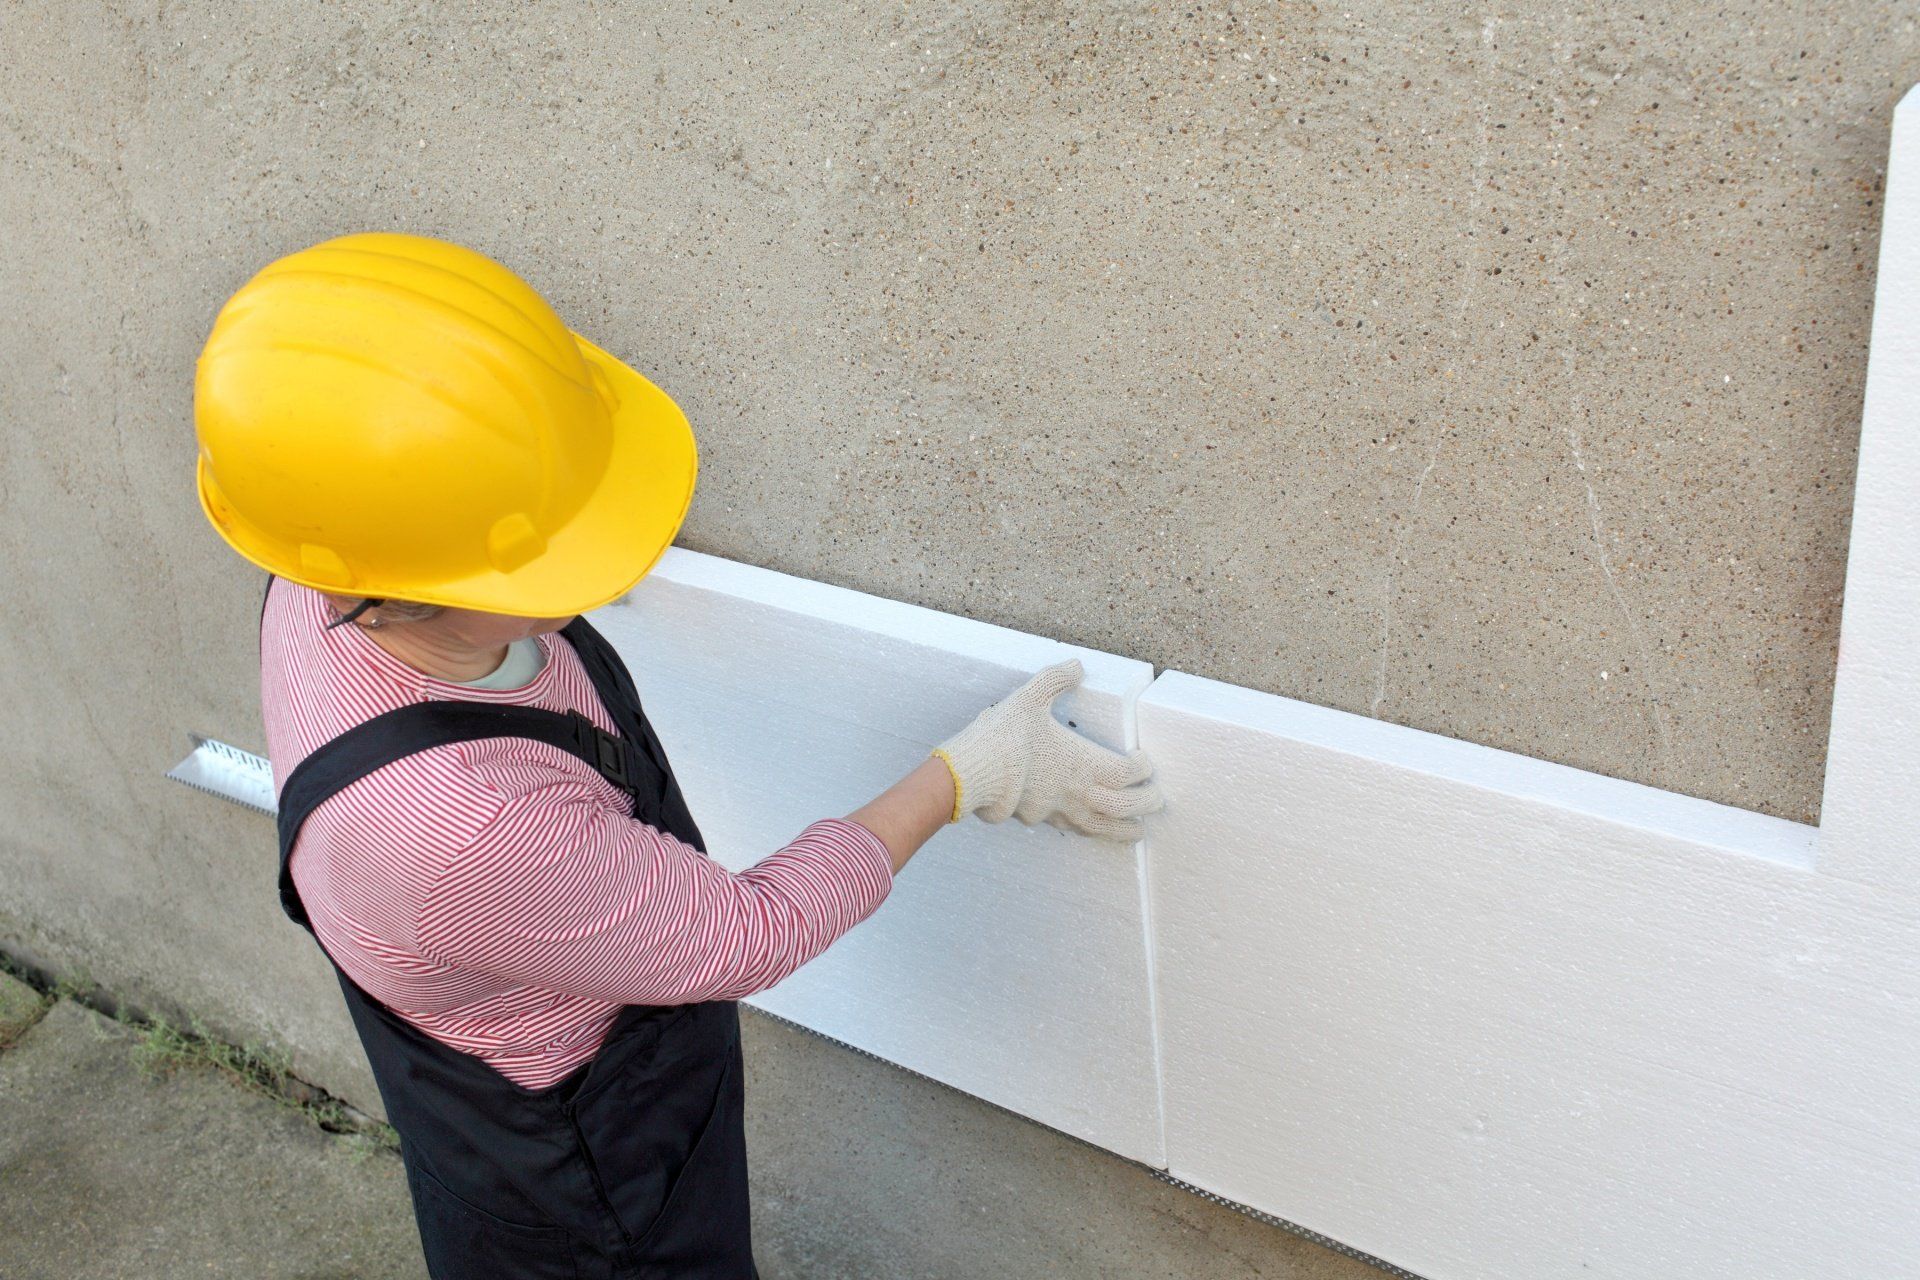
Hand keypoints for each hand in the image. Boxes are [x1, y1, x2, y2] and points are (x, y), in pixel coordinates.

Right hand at [931, 658, 1164, 841]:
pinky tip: (1092, 828)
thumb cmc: (1004, 737)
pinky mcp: (1040, 819)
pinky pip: (1075, 829)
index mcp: (1083, 762)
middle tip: (1157, 799)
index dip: (1144, 769)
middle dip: (1147, 804)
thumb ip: (1056, 680)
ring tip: (1139, 832)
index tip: (1146, 762)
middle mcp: (1078, 791)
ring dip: (1125, 830)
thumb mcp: (1030, 698)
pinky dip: (1092, 830)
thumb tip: (1076, 666)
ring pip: (1103, 827)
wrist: (971, 774)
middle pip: (1125, 806)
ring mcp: (1060, 809)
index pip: (1128, 772)